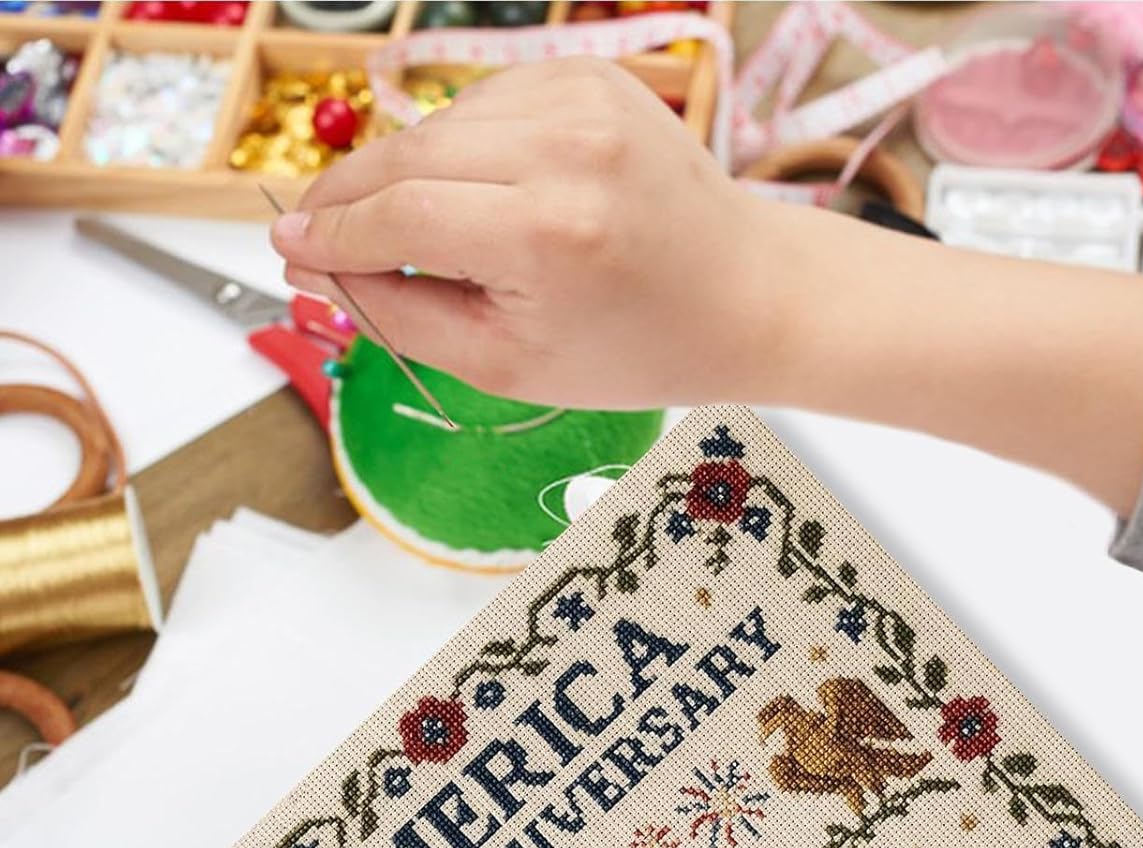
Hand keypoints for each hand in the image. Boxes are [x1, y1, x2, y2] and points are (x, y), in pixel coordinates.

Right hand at [273, 57, 793, 409]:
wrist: (743, 294)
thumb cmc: (636, 346)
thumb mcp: (510, 365)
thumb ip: (402, 316)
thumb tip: (317, 264)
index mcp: (547, 234)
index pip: (396, 216)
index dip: (331, 235)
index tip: (286, 248)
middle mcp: (564, 148)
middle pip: (407, 155)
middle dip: (349, 197)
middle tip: (317, 235)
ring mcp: (582, 97)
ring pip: (440, 123)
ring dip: (407, 173)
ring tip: (422, 234)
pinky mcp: (590, 73)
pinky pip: (485, 103)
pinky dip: (463, 145)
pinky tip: (485, 195)